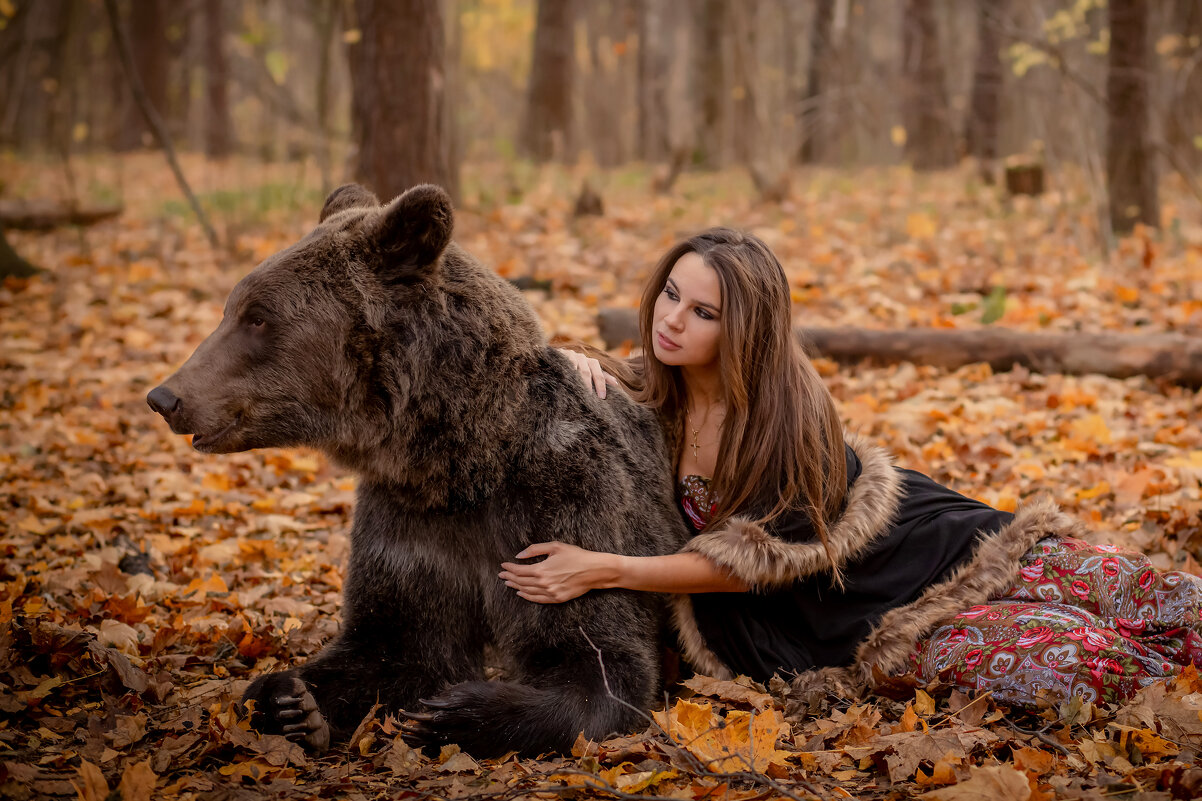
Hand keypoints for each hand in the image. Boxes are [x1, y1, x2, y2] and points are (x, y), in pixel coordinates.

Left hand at [499, 541, 617, 602]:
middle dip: (510, 577)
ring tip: (508, 583)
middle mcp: (543, 583)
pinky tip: (521, 593)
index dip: (509, 568)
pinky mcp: (557, 599)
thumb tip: (519, 555)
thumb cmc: (576, 556)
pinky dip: (527, 596)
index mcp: (541, 569)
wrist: (594, 570)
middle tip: (501, 575)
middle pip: (521, 581)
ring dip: (516, 587)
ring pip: (527, 591)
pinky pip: (537, 599)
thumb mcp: (555, 546)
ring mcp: (550, 593)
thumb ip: (535, 550)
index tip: (503, 565)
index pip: (519, 570)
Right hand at [557, 348, 618, 398]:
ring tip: (579, 391)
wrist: (558, 358)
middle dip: (589, 385)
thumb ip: (602, 376)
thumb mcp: (590, 371)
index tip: (602, 397)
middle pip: (588, 372)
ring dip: (579, 380)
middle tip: (590, 398)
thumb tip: (616, 383)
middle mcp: (583, 358)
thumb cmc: (577, 367)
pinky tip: (568, 379)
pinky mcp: (562, 354)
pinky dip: (569, 371)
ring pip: (577, 369)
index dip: (601, 385)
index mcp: (592, 362)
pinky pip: (566, 363)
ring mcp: (572, 355)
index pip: (599, 374)